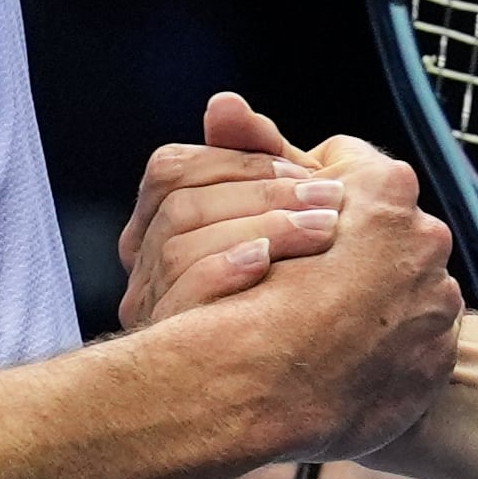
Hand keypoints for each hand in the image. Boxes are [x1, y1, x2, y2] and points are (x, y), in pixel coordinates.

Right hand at [115, 92, 344, 331]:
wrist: (313, 374)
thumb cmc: (298, 285)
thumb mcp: (283, 212)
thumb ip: (255, 153)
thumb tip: (224, 104)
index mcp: (158, 227)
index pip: (172, 169)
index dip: (239, 162)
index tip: (307, 171)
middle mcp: (143, 267)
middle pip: (180, 203)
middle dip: (261, 192)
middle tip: (334, 199)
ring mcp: (150, 308)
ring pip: (179, 243)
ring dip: (260, 227)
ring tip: (323, 232)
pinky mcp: (171, 345)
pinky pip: (186, 293)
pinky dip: (229, 268)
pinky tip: (273, 265)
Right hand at [197, 102, 464, 456]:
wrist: (261, 391)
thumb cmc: (247, 292)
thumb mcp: (244, 207)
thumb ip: (250, 150)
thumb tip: (228, 103)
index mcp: (388, 189)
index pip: (349, 167)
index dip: (308, 191)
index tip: (290, 222)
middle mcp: (427, 239)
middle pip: (380, 229)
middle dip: (348, 246)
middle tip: (303, 280)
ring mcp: (438, 304)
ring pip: (400, 287)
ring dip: (370, 300)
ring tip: (321, 327)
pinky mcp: (437, 362)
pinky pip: (411, 347)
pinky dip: (382, 351)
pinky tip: (341, 362)